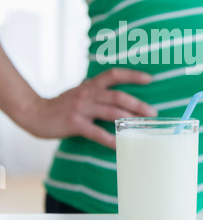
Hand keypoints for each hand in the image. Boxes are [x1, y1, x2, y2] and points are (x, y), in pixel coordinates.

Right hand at [24, 69, 156, 149]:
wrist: (33, 112)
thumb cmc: (59, 105)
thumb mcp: (79, 92)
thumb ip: (96, 92)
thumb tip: (117, 97)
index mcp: (90, 85)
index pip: (114, 74)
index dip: (132, 75)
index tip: (149, 79)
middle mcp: (87, 94)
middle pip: (117, 96)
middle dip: (137, 104)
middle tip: (153, 112)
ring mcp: (80, 108)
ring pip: (110, 111)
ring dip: (129, 119)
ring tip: (142, 126)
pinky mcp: (74, 123)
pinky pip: (95, 132)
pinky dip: (109, 139)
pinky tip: (119, 145)